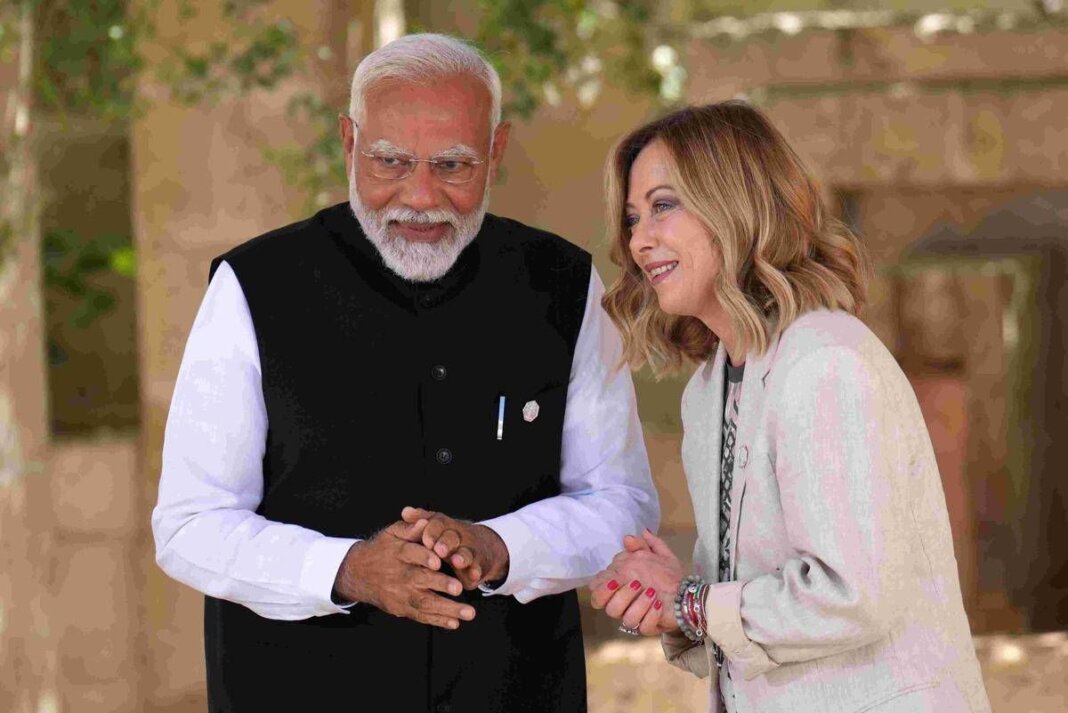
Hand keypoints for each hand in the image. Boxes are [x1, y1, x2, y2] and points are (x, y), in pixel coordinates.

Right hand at [333, 518, 475, 629]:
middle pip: (419, 580)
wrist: (358, 573)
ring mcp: (400, 594)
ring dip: (447, 609)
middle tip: (458, 588)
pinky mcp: (401, 608)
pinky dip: (437, 620)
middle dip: (440, 584)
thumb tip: (425, 521)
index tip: (438, 561)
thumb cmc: (382, 549)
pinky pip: (420, 615)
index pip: (410, 553)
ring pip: (424, 602)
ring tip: (468, 613)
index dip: (424, 557)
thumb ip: (410, 528)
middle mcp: (399, 574)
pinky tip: (454, 623)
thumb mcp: (391, 533)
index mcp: (398, 552)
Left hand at [400, 506, 508, 589]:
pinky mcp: (478, 565)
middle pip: (452, 537)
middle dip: (446, 543)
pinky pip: (478, 567)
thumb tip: (405, 511)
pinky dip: (476, 571)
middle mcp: (458, 536)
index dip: (432, 531)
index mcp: (445, 526)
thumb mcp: (435, 526)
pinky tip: (473, 576)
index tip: (425, 540)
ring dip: (462, 557)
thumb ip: (420, 519)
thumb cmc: (448, 536)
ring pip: (466, 552)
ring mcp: (470, 550)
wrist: (481, 546)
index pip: (438, 524)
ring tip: (456, 562)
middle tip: (439, 550)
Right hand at [589, 529, 684, 635]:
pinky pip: (643, 627)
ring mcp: (636, 617)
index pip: (597, 588)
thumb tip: (627, 538)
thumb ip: (641, 546)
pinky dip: (651, 615)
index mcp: (620, 586)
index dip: (601, 585)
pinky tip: (659, 604)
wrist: (689, 592)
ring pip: (624, 618)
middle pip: (605, 606)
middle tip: (635, 583)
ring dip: (637, 604)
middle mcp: (624, 604)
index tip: (615, 578)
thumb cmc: (669, 574)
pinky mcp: (648, 628)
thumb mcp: (657, 554)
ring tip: (652, 592)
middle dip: (617, 594)